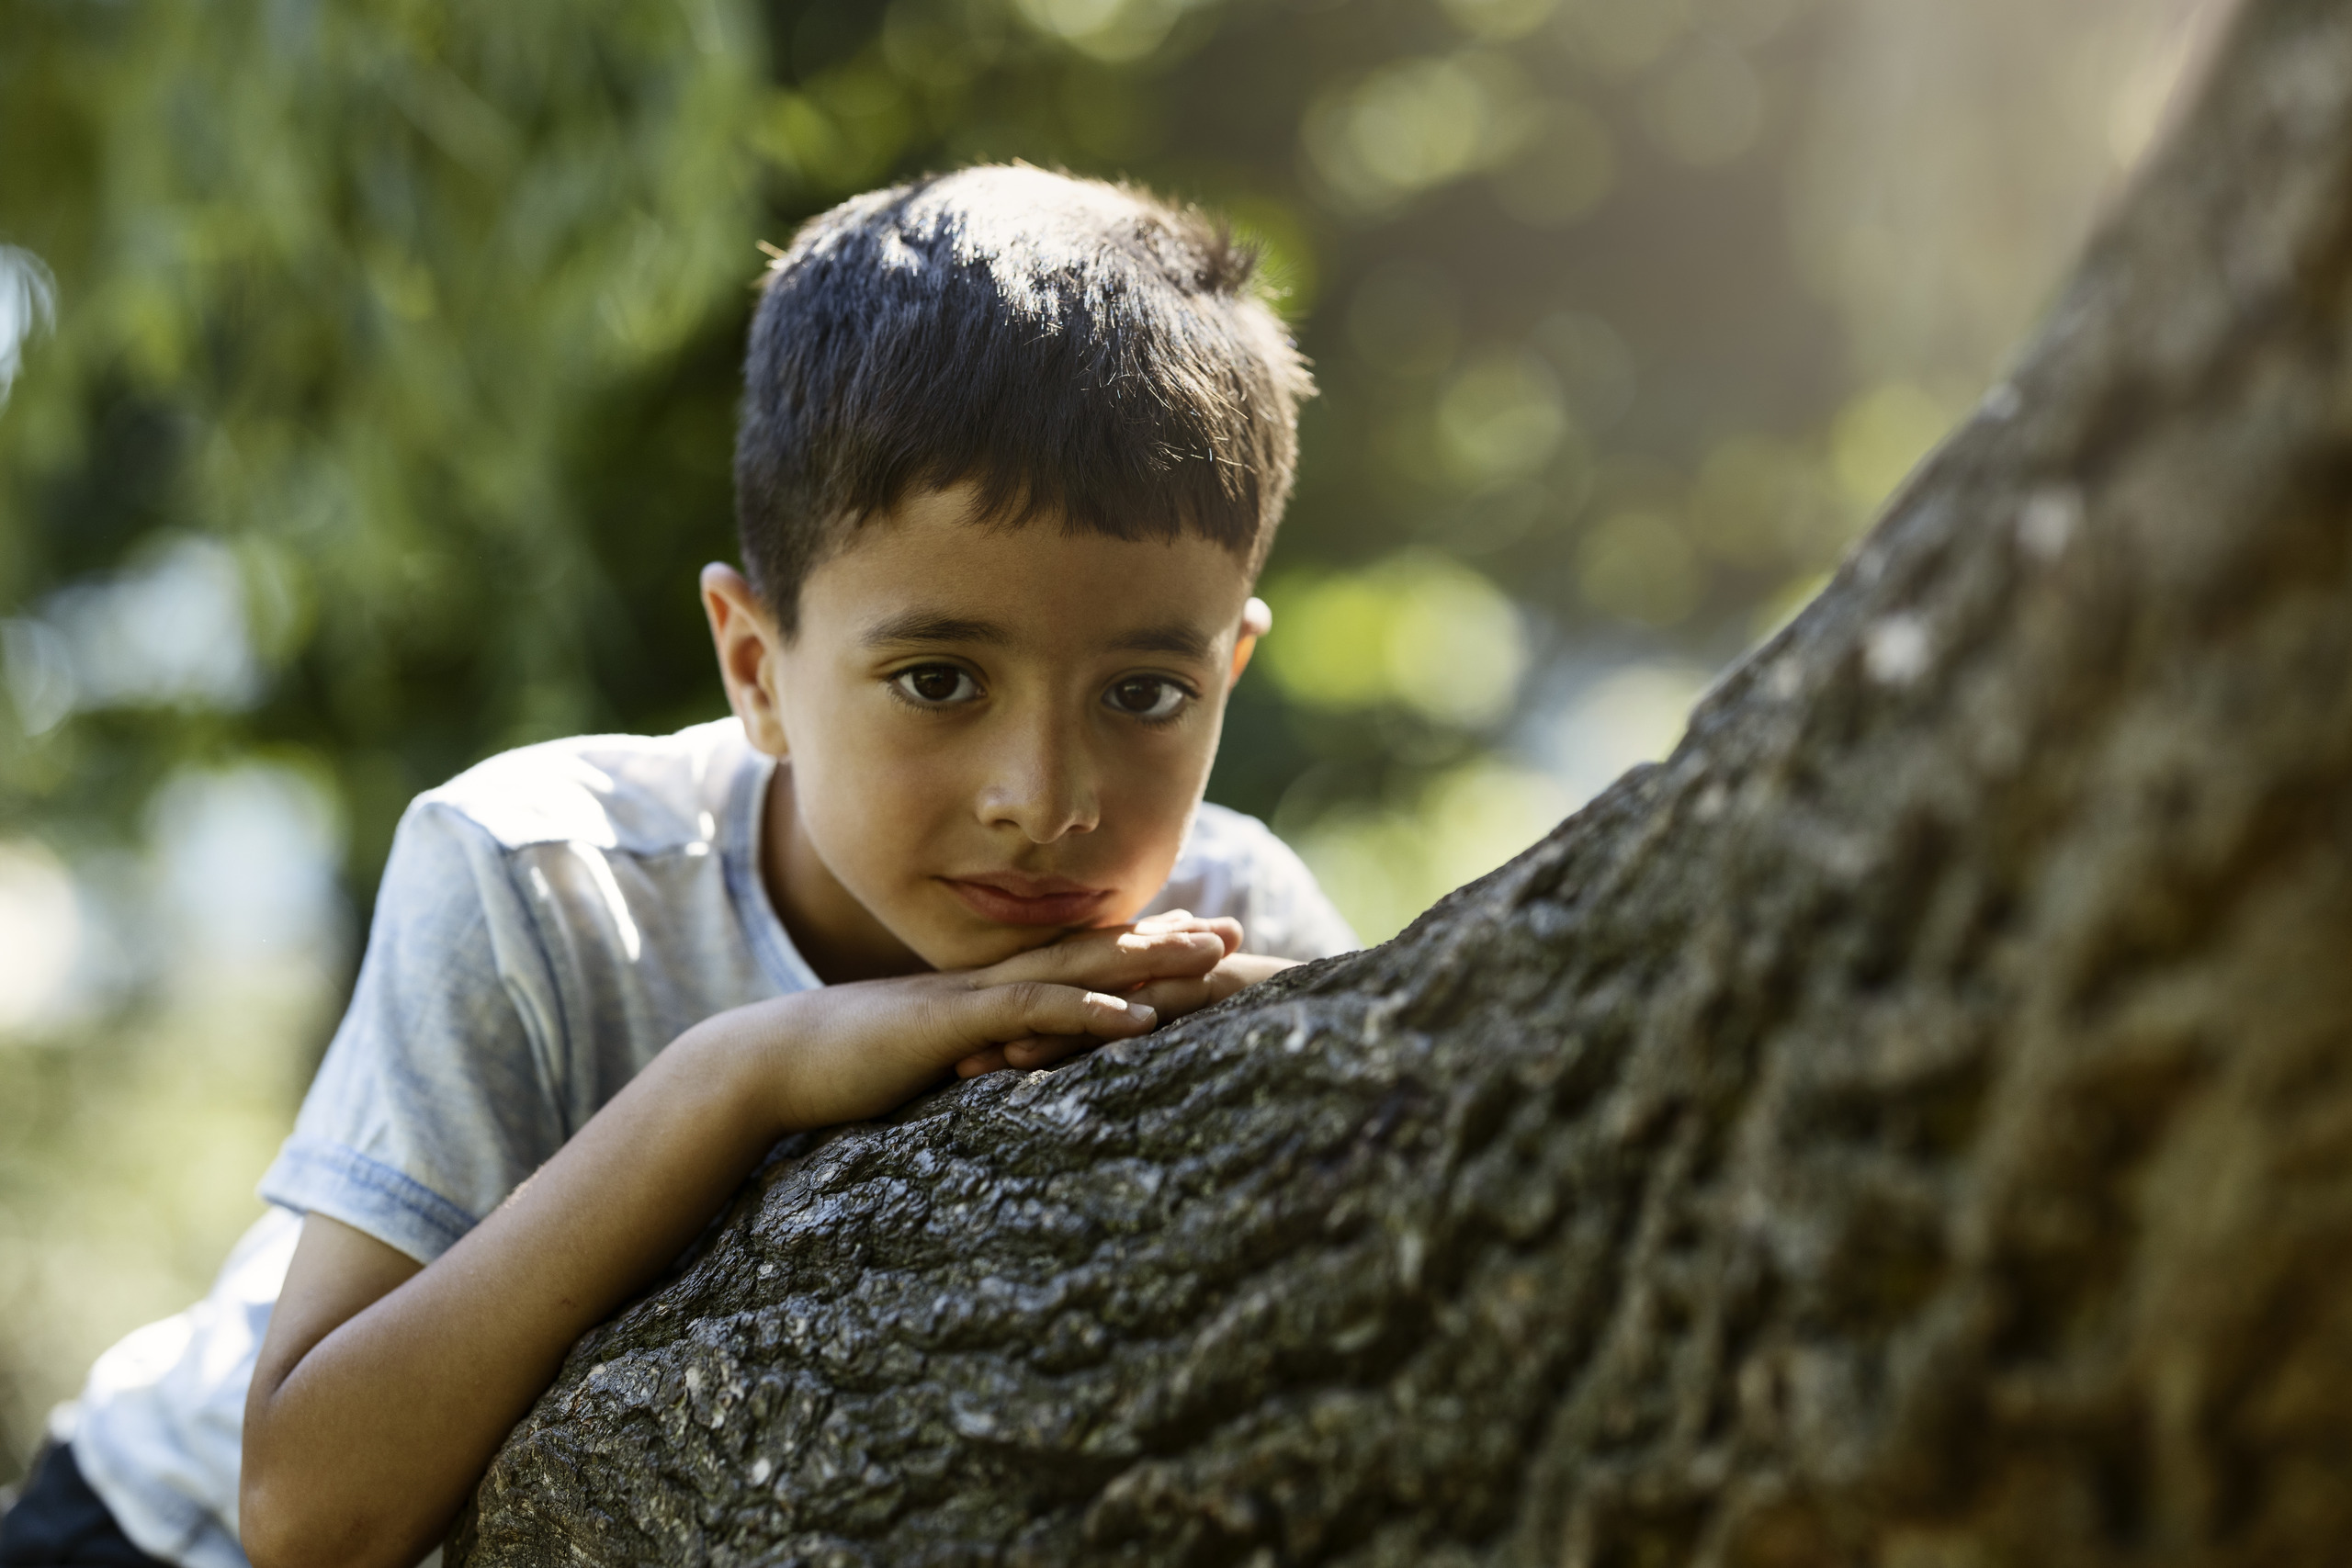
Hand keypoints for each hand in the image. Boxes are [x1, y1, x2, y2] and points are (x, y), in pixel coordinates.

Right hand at [714, 913, 1236, 1130]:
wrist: (768, 1065)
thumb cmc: (839, 1073)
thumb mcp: (921, 1067)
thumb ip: (967, 1065)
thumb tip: (1000, 1082)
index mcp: (984, 994)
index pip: (1075, 960)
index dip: (1137, 948)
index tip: (1196, 938)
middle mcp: (987, 983)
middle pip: (1093, 951)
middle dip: (1165, 940)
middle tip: (1235, 931)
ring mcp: (973, 998)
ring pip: (1076, 968)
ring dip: (1147, 962)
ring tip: (1212, 957)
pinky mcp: (953, 1026)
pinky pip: (1032, 1013)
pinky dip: (1088, 1010)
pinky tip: (1138, 1018)